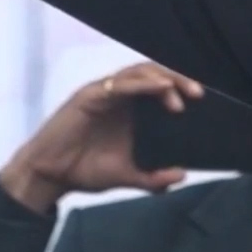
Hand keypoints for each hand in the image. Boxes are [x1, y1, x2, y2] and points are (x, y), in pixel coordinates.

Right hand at [0, 62, 204, 213]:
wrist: (50, 177)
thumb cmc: (83, 171)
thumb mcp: (125, 176)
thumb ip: (152, 178)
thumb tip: (180, 176)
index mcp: (128, 110)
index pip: (160, 89)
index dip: (181, 90)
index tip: (201, 102)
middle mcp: (118, 97)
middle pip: (153, 75)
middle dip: (178, 79)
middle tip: (198, 93)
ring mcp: (104, 94)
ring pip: (138, 73)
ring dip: (162, 79)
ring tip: (181, 93)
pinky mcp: (89, 95)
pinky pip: (119, 84)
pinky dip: (141, 83)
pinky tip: (159, 87)